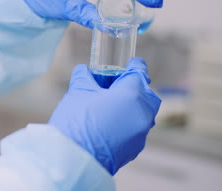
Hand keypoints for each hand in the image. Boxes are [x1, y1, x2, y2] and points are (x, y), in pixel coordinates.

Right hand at [48, 57, 160, 174]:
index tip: (132, 62)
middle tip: (119, 84)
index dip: (135, 65)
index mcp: (131, 94)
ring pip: (144, 113)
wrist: (74, 159)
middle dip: (137, 87)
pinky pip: (137, 129)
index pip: (139, 73)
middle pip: (147, 94)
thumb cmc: (77, 122)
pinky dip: (129, 122)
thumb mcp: (78, 93)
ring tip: (113, 104)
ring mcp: (141, 133)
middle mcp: (142, 113)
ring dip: (133, 105)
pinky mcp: (135, 148)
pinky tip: (111, 123)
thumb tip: (83, 71)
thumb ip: (83, 77)